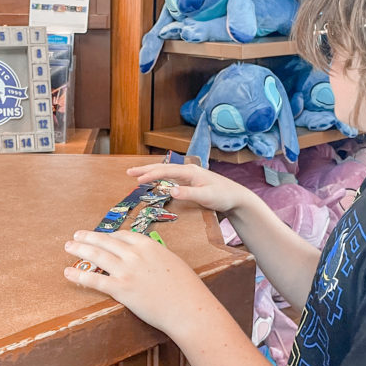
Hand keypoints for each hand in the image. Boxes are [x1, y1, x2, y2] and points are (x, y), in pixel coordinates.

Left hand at [64, 229, 214, 335]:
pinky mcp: (121, 289)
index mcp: (148, 245)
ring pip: (96, 255)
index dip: (109, 235)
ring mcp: (126, 271)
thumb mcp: (172, 262)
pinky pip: (95, 279)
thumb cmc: (186, 288)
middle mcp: (135, 254)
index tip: (102, 237)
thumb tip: (149, 259)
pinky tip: (68, 273)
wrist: (188, 308)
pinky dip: (79, 275)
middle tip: (76, 236)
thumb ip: (156, 257)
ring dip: (80, 249)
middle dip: (88, 237)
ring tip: (69, 246)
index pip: (123, 236)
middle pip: (105, 241)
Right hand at [125, 162, 251, 214]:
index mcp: (190, 172)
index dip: (150, 174)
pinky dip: (159, 177)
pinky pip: (170, 177)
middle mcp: (188, 170)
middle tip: (129, 172)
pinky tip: (155, 180)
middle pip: (163, 167)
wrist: (236, 197)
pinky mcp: (191, 181)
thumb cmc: (223, 196)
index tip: (137, 180)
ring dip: (151, 172)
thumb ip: (188, 194)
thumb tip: (170, 191)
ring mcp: (189, 175)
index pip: (166, 171)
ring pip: (166, 171)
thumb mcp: (205, 197)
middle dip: (145, 169)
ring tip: (136, 175)